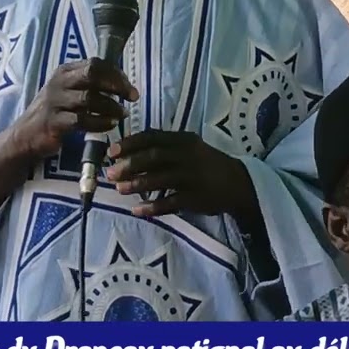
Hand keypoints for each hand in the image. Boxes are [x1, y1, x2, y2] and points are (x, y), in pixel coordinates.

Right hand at [7, 58, 137, 161]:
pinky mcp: (54, 122)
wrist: (24, 136)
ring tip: (122, 114)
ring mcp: (55, 102)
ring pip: (89, 98)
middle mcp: (59, 82)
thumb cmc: (52, 112)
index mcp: (64, 71)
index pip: (95, 63)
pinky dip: (100, 122)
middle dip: (116, 84)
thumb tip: (120, 82)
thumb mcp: (67, 91)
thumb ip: (88, 84)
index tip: (129, 86)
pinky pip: (82, 120)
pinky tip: (110, 125)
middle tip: (132, 97)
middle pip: (92, 74)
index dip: (116, 73)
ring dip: (111, 106)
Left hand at [105, 130, 253, 218]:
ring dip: (137, 184)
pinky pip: (170, 203)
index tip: (112, 151)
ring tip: (119, 190)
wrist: (237, 183)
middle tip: (110, 173)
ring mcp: (192, 177)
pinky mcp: (195, 198)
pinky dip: (152, 207)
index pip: (153, 137)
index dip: (130, 143)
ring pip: (160, 179)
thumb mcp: (189, 147)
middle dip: (129, 165)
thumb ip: (164, 147)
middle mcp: (187, 156)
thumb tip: (128, 152)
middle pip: (154, 157)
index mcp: (183, 140)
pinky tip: (137, 211)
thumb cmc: (205, 163)